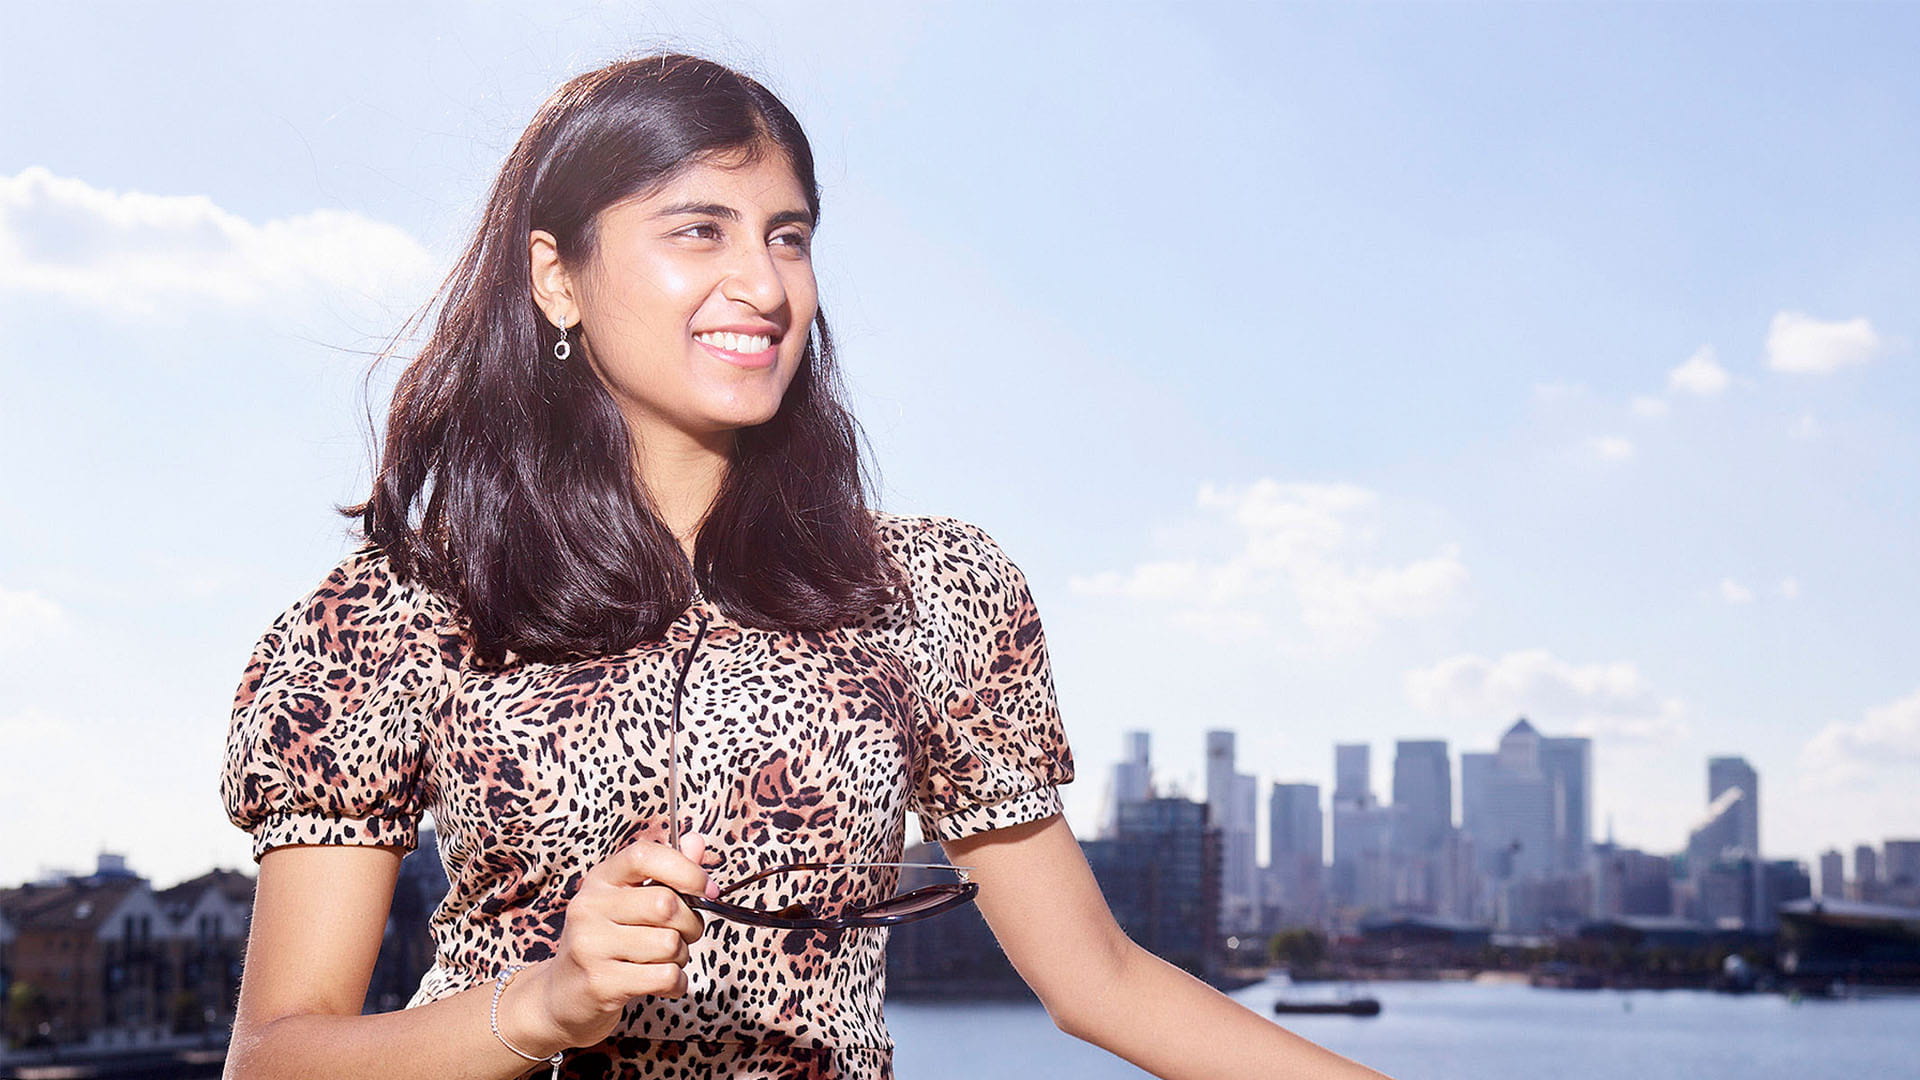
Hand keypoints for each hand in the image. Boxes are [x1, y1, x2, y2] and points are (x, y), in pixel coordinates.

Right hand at [504, 832, 719, 1052]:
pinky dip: (677, 982)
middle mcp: (590, 908)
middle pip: (665, 904)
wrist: (562, 997)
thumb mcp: (628, 902)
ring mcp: (591, 946)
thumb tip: (696, 841)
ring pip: (669, 944)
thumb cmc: (605, 943)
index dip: (685, 869)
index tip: (707, 889)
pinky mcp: (601, 984)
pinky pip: (665, 977)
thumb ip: (665, 872)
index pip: (643, 856)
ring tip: (664, 960)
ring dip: (681, 956)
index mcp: (600, 880)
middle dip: (691, 923)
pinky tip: (664, 982)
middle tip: (685, 934)